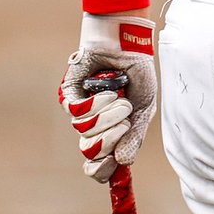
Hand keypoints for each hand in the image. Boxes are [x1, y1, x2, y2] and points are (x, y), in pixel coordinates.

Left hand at [59, 14, 156, 181]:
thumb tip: (123, 162)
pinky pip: (76, 112)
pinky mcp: (68, 96)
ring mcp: (80, 111)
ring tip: (118, 97)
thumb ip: (135, 135)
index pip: (100, 164)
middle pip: (90, 152)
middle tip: (123, 120)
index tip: (113, 165)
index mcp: (111, 132)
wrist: (127, 44)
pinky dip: (94, 102)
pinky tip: (105, 90)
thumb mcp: (144, 106)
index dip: (103, 169)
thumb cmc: (138, 72)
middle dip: (110, 138)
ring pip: (85, 132)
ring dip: (107, 114)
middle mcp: (93, 125)